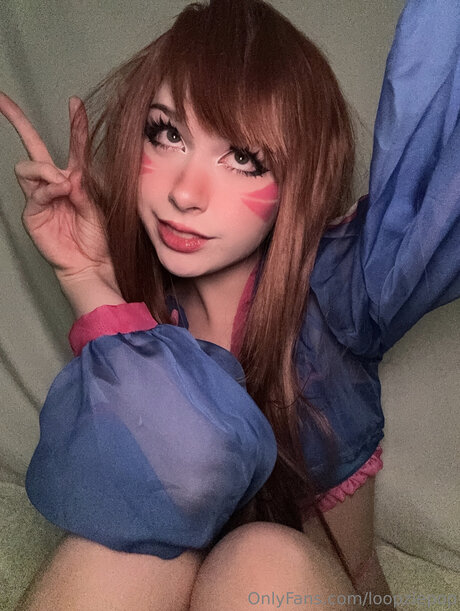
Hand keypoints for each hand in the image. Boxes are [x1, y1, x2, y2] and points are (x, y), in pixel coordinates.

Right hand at [0, 92, 117, 287]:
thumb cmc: (100, 238)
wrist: (94, 264)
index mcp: (76, 178)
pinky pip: (34, 193)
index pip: (74, 146)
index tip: (75, 103)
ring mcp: (41, 197)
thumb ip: (85, 186)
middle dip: (17, 121)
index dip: (75, 125)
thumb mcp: (100, 204)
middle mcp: (55, 183)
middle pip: (33, 146)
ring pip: (28, 166)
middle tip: (2, 101)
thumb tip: (67, 173)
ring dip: (45, 169)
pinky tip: (61, 191)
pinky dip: (48, 189)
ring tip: (65, 184)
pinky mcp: (33, 214)